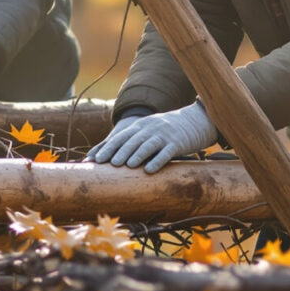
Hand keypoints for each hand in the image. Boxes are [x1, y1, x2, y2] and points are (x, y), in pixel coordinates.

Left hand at [88, 103, 216, 172]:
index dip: (107, 148)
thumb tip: (111, 158)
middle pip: (131, 141)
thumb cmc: (165, 131)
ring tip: (127, 166)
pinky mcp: (177, 143)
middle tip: (107, 163)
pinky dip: (157, 161)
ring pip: (147, 146)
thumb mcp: (148, 130)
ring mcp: (164, 136)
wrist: (194, 120)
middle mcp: (149, 129)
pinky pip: (166, 153)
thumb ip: (132, 140)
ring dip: (136, 156)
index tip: (95, 159)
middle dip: (118, 152)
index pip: (120, 137)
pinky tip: (149, 170)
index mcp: (140, 126)